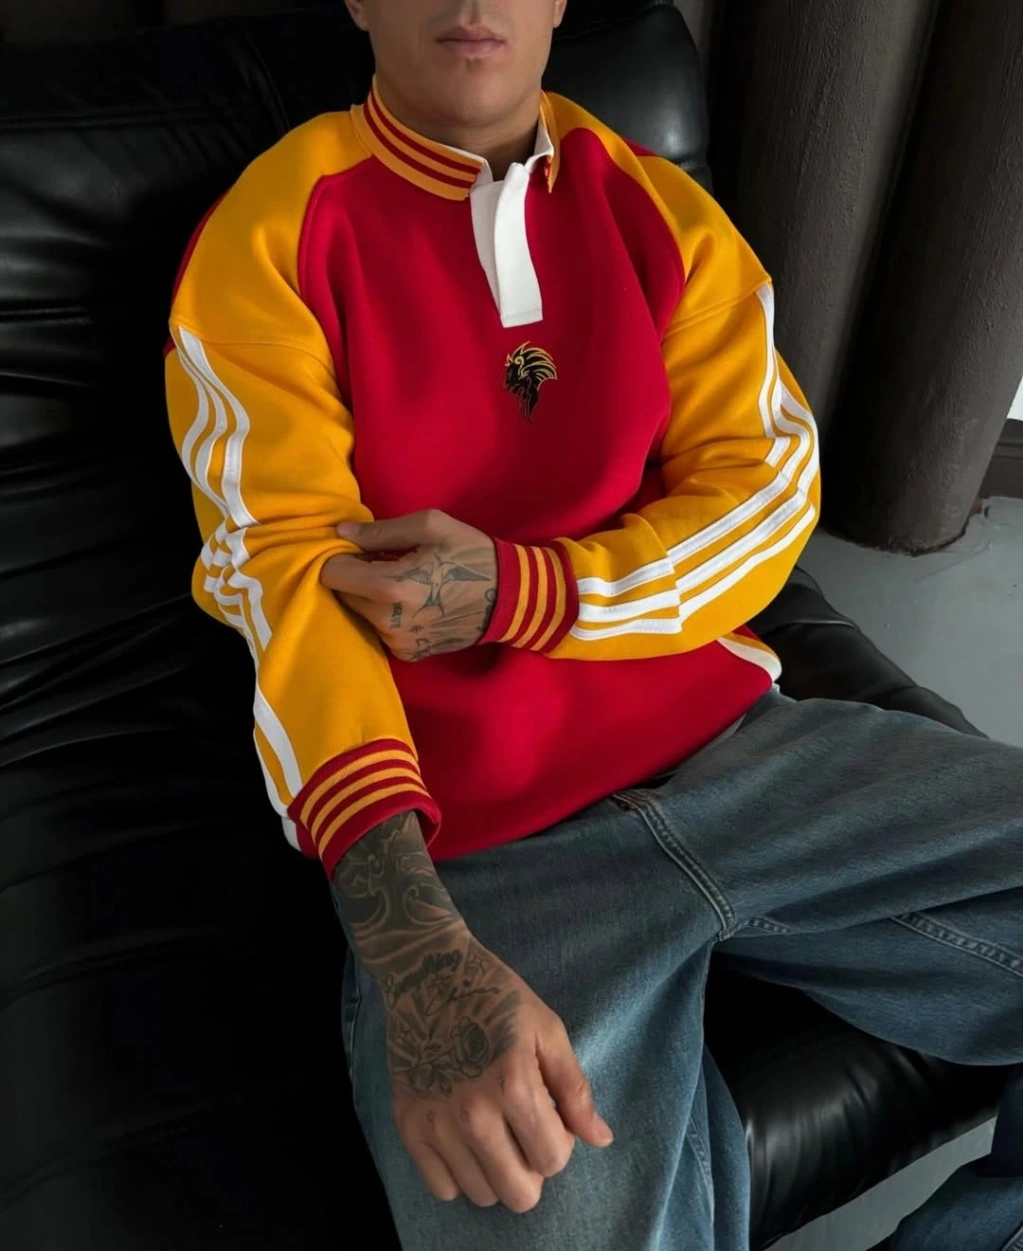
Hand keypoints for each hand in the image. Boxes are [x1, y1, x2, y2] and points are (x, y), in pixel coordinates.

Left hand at [321, 510, 496, 660]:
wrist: (510, 598)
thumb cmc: (471, 554)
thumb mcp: (431, 526)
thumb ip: (380, 531)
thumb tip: (341, 534)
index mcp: (391, 587)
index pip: (332, 574)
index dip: (340, 557)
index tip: (359, 549)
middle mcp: (388, 623)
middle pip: (342, 596)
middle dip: (354, 577)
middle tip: (382, 562)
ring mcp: (397, 644)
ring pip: (359, 614)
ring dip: (369, 597)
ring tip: (399, 581)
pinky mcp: (408, 655)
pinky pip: (379, 630)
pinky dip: (385, 616)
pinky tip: (410, 602)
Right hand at [386, 929, 613, 1212]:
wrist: (428, 974)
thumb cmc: (497, 997)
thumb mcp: (547, 1030)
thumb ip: (574, 1090)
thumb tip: (601, 1140)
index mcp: (514, 1086)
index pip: (553, 1160)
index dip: (560, 1142)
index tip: (547, 1114)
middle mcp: (473, 1114)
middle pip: (519, 1194)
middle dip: (531, 1169)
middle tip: (523, 1132)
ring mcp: (436, 1124)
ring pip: (481, 1195)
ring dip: (495, 1170)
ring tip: (493, 1130)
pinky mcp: (407, 1127)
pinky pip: (441, 1188)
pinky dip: (458, 1173)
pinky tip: (463, 1140)